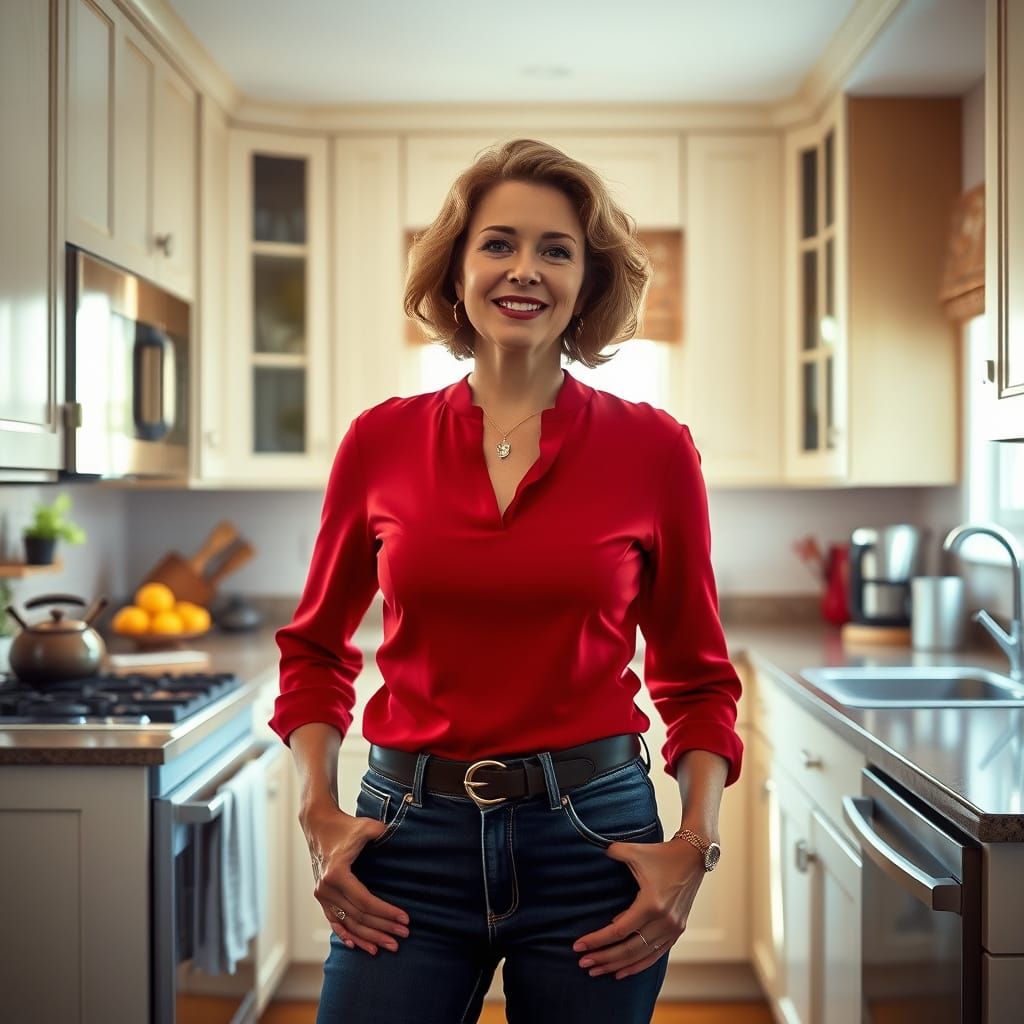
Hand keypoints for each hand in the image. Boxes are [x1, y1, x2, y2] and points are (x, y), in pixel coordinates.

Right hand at [301, 802, 410, 955]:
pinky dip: (346, 935)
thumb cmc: (345, 825)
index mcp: (337, 873)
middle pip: (358, 916)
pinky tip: (358, 946)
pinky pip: (334, 921)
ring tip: (387, 946)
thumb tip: (403, 840)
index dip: (386, 912)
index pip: (365, 901)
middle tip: (403, 936)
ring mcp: (321, 895)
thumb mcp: (365, 826)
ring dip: (368, 937)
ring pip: (347, 923)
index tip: (405, 919)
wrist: (319, 824)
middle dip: (382, 928)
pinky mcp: (321, 897)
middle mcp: (326, 888)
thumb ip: (383, 832)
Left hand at [571, 837, 706, 979]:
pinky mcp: (677, 931)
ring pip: (641, 956)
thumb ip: (614, 851)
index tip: (578, 946)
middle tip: (582, 963)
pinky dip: (638, 965)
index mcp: (651, 903)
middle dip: (603, 958)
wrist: (694, 856)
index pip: (619, 930)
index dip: (597, 940)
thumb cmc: (662, 854)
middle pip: (628, 949)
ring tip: (596, 971)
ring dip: (617, 965)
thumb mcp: (635, 851)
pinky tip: (621, 971)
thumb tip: (597, 852)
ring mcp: (672, 929)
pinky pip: (655, 955)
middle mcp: (663, 921)